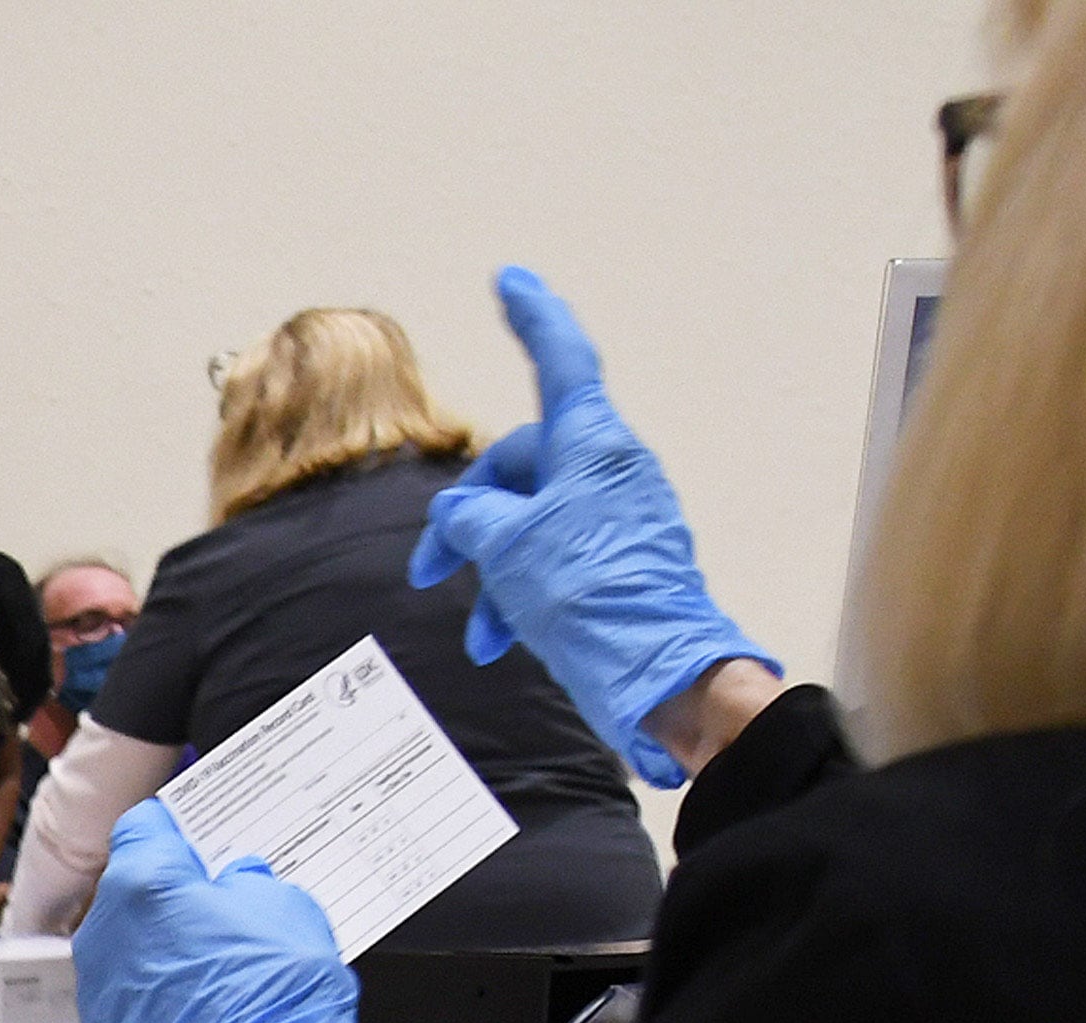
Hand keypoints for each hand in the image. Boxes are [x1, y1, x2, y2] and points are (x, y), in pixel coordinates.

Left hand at [73, 801, 391, 1022]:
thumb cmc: (269, 994)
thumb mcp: (285, 907)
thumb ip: (249, 883)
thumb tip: (237, 884)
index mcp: (144, 881)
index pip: (144, 827)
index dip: (177, 832)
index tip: (197, 840)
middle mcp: (105, 929)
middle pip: (134, 892)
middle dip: (172, 895)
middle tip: (218, 907)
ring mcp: (99, 986)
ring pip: (129, 947)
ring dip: (162, 948)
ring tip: (213, 966)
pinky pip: (131, 999)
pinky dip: (158, 998)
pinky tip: (199, 1008)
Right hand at [405, 268, 774, 786]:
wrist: (657, 677)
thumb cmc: (590, 596)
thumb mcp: (508, 544)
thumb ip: (471, 516)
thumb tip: (462, 519)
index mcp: (592, 445)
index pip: (559, 360)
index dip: (532, 317)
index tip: (510, 281)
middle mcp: (606, 473)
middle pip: (519, 465)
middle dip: (468, 516)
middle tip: (428, 569)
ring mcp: (611, 521)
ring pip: (526, 524)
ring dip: (489, 571)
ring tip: (480, 628)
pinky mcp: (611, 569)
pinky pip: (548, 563)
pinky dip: (516, 595)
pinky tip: (500, 641)